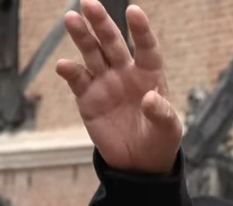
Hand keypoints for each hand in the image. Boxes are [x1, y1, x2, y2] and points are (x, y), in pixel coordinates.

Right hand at [56, 0, 180, 173]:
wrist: (138, 162)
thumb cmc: (159, 140)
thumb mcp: (168, 130)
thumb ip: (161, 113)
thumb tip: (150, 97)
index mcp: (149, 75)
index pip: (146, 47)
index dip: (140, 30)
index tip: (134, 11)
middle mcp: (125, 73)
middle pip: (112, 43)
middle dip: (101, 23)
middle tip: (89, 3)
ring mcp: (105, 83)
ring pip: (92, 54)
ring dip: (82, 37)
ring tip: (71, 19)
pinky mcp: (88, 98)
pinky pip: (78, 80)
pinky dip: (70, 72)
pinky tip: (64, 65)